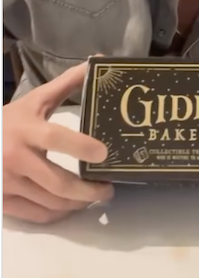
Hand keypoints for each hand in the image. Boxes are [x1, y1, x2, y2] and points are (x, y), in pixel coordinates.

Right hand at [3, 62, 112, 222]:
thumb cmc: (7, 121)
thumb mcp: (34, 100)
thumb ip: (67, 83)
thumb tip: (97, 61)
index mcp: (25, 130)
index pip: (55, 138)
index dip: (80, 146)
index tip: (104, 153)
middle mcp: (15, 158)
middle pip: (57, 183)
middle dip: (89, 191)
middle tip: (109, 190)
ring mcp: (6, 183)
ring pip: (50, 203)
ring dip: (77, 204)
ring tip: (94, 197)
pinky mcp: (1, 201)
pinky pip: (35, 215)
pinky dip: (58, 214)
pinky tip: (71, 206)